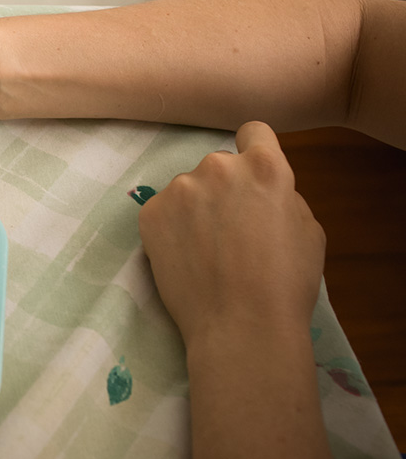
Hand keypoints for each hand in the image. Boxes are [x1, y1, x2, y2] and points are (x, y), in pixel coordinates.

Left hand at [137, 121, 325, 347]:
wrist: (241, 326)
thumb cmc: (285, 284)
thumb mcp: (308, 231)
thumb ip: (283, 196)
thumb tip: (263, 190)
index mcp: (264, 166)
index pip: (254, 132)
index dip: (255, 152)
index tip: (251, 175)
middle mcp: (217, 166)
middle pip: (219, 165)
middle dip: (225, 188)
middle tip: (231, 230)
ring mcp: (179, 188)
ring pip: (189, 188)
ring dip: (196, 208)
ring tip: (207, 251)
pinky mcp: (150, 211)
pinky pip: (164, 210)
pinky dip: (172, 228)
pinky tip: (186, 257)